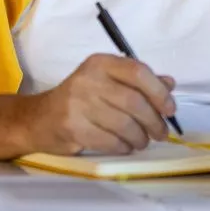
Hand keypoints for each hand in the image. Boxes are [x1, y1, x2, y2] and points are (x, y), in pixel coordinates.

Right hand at [29, 54, 176, 154]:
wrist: (39, 119)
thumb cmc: (80, 99)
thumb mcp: (107, 82)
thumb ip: (138, 82)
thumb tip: (169, 83)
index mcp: (100, 63)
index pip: (138, 72)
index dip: (159, 92)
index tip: (170, 109)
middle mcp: (89, 80)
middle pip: (134, 101)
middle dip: (153, 121)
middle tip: (160, 133)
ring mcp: (78, 104)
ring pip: (124, 124)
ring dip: (140, 137)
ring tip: (142, 141)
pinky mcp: (73, 128)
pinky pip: (110, 141)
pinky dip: (123, 147)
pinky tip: (125, 146)